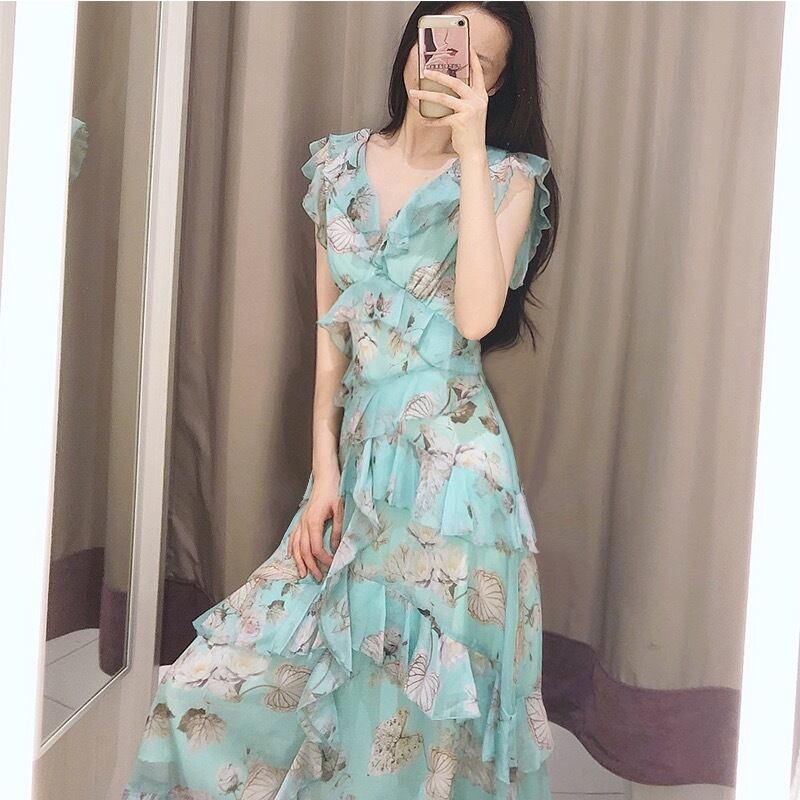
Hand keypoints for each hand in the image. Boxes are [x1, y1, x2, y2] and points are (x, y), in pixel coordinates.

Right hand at [288, 478, 342, 580]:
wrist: (326, 477)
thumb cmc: (334, 491)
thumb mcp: (340, 510)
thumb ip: (337, 530)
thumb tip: (336, 548)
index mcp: (313, 521)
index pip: (316, 547)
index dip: (323, 559)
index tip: (332, 565)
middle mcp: (304, 523)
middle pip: (303, 550)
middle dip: (310, 565)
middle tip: (318, 578)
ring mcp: (301, 521)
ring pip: (295, 545)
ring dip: (299, 561)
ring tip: (303, 573)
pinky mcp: (302, 519)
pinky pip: (293, 537)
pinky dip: (292, 548)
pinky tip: (292, 555)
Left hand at [409, 41, 487, 159]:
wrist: (474, 152)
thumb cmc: (471, 133)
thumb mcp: (472, 112)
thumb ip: (465, 100)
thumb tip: (449, 91)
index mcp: (481, 96)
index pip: (478, 73)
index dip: (473, 59)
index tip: (468, 45)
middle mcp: (477, 100)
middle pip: (455, 82)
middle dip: (439, 75)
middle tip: (426, 71)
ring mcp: (469, 110)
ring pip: (443, 98)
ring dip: (426, 95)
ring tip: (414, 93)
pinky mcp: (460, 121)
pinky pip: (441, 118)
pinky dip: (431, 121)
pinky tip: (424, 121)